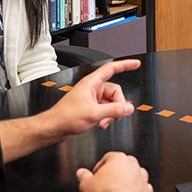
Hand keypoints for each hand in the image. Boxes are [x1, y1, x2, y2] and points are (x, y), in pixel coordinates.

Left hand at [0, 59, 139, 163]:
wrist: (55, 127)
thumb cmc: (66, 116)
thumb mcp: (94, 113)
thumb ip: (114, 110)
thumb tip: (128, 108)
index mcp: (92, 83)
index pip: (111, 69)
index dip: (125, 65)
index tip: (136, 64)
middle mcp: (93, 88)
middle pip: (115, 91)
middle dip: (117, 105)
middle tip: (114, 115)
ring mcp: (92, 98)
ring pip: (112, 102)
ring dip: (111, 113)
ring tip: (103, 122)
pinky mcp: (91, 107)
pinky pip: (106, 108)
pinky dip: (107, 117)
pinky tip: (101, 123)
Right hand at [77, 152, 152, 191]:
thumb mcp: (86, 184)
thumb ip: (84, 176)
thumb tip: (81, 173)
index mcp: (118, 159)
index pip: (109, 156)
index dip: (101, 165)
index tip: (97, 173)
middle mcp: (132, 166)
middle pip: (125, 163)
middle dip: (117, 171)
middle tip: (107, 181)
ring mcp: (142, 179)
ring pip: (138, 174)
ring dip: (130, 179)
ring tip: (119, 188)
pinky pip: (144, 189)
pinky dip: (138, 191)